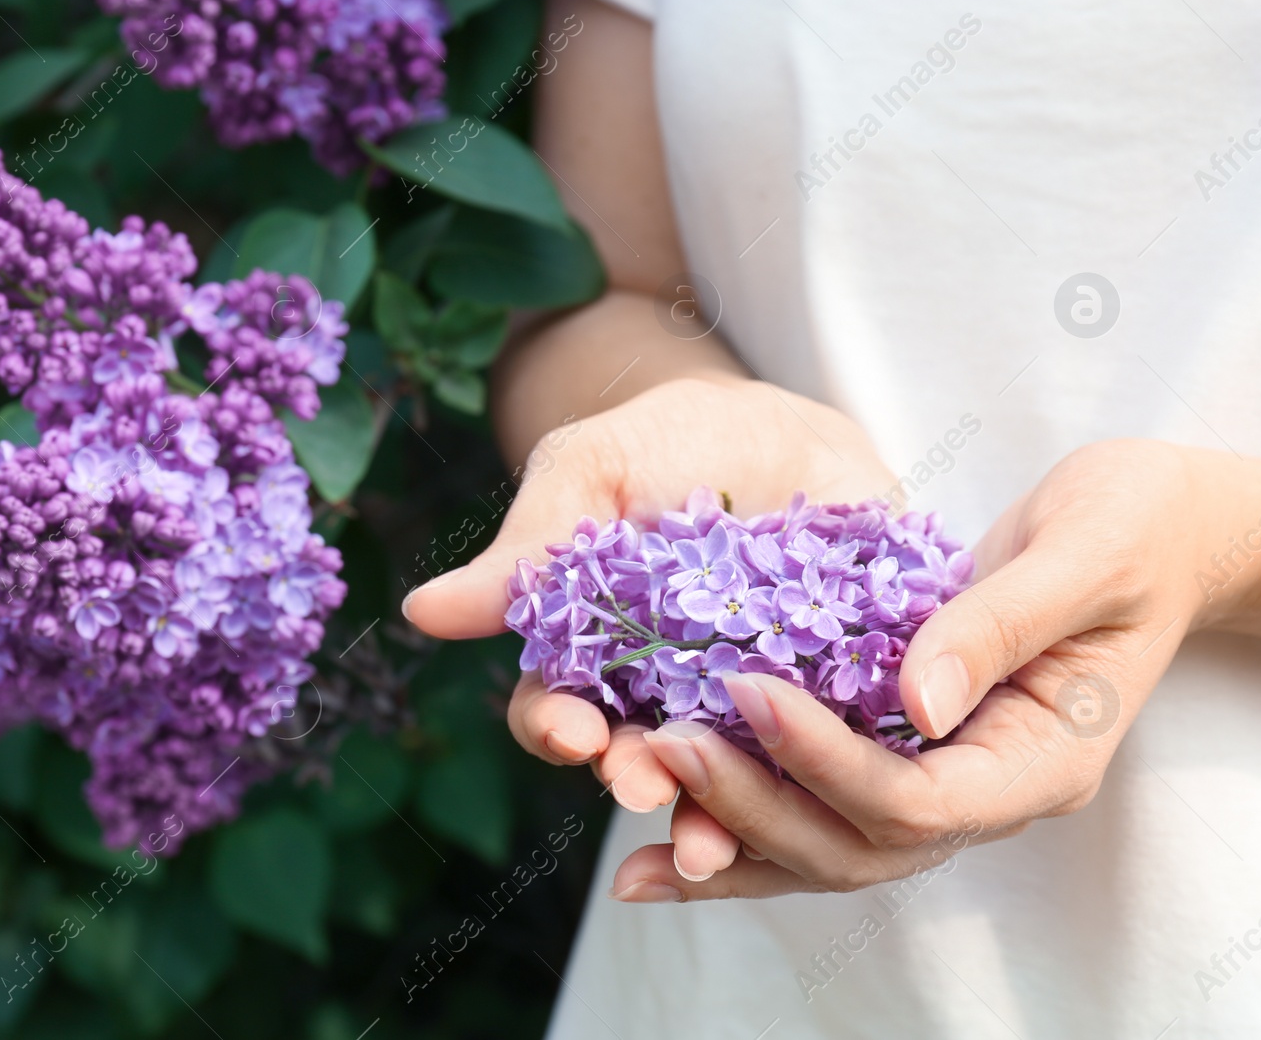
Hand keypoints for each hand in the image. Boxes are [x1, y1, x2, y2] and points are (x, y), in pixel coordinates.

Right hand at [402, 375, 895, 867]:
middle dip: (640, 779)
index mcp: (596, 656)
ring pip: (732, 779)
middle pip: (644, 761)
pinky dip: (824, 766)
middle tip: (644, 783)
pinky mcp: (836, 693)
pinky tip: (824, 772)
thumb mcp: (589, 473)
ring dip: (720, 815)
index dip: (557, 729)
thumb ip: (527, 550)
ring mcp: (753, 700)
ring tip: (718, 836)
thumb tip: (423, 612)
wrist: (781, 423)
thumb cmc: (666, 442)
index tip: (569, 731)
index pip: (561, 714)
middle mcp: (669, 696)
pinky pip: (826, 745)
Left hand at [614, 439, 1260, 900]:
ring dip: (726, 838)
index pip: (918, 801)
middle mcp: (983, 793)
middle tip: (661, 746)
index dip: (826, 758)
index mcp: (1040, 761)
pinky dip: (736, 816)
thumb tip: (916, 702)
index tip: (748, 690)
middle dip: (753, 804)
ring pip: (822, 848)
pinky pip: (812, 805)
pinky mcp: (896, 754)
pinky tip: (660, 813)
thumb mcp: (1085, 554)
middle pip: (854, 846)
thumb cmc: (1133, 526)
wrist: (1145, 533)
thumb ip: (1001, 622)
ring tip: (630, 820)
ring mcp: (938, 783)